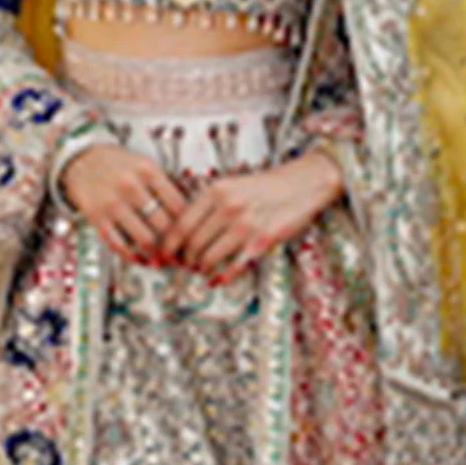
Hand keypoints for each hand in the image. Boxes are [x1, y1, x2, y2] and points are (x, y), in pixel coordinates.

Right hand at [60, 144, 187, 263]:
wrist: (82, 160)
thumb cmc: (123, 167)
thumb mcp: (147, 166)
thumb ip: (168, 186)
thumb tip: (193, 217)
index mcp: (149, 171)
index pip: (179, 205)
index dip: (189, 226)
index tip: (194, 237)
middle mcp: (130, 186)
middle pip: (164, 225)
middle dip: (176, 244)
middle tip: (183, 255)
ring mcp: (112, 203)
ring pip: (145, 238)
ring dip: (157, 255)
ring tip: (165, 261)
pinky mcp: (96, 217)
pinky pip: (118, 244)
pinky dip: (132, 256)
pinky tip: (140, 258)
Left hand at [158, 151, 345, 280]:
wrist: (300, 184)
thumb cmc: (262, 188)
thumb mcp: (230, 186)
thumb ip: (206, 205)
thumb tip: (181, 232)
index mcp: (215, 191)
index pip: (181, 224)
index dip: (169, 245)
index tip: (165, 255)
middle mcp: (228, 207)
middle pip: (192, 243)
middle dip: (185, 259)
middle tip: (184, 265)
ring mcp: (246, 225)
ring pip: (210, 256)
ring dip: (202, 268)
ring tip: (201, 269)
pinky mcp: (263, 240)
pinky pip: (236, 266)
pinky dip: (223, 276)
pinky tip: (217, 280)